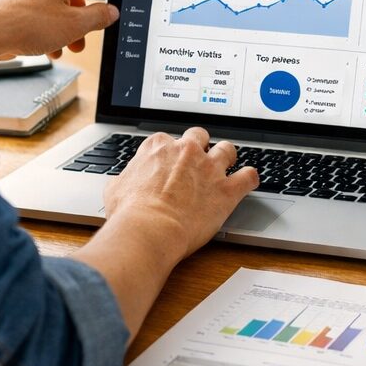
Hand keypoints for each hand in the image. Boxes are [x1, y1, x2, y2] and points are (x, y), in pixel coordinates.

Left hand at [0, 0, 138, 69]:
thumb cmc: (25, 26)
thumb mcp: (74, 26)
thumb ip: (97, 17)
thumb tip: (109, 11)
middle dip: (85, 19)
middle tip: (91, 36)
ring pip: (56, 7)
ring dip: (66, 29)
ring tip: (66, 48)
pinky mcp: (10, 1)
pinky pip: (38, 13)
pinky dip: (47, 29)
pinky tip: (45, 47)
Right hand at [101, 127, 259, 261]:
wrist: (149, 229)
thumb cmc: (129, 213)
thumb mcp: (116, 188)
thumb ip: (126, 178)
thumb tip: (123, 182)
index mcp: (159, 146)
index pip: (169, 140)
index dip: (171, 153)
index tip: (172, 164)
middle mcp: (186, 151)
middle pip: (200, 136)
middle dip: (200, 147)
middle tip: (199, 163)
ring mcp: (209, 168)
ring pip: (227, 150)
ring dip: (227, 158)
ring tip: (226, 168)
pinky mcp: (227, 189)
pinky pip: (249, 176)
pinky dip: (250, 178)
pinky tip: (248, 181)